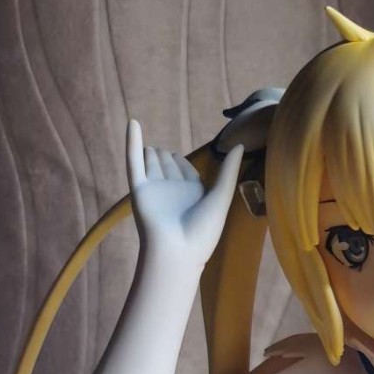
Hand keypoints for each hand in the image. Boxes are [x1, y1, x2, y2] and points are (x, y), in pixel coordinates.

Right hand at [126, 119, 243, 264]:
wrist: (177, 250)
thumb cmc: (203, 230)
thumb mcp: (221, 196)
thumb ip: (229, 171)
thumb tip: (241, 145)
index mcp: (192, 194)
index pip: (186, 171)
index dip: (183, 162)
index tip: (182, 156)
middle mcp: (173, 191)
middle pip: (168, 166)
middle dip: (167, 158)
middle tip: (166, 152)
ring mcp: (155, 189)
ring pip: (152, 163)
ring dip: (153, 153)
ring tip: (153, 149)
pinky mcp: (139, 189)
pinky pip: (134, 162)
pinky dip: (132, 142)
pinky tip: (133, 123)